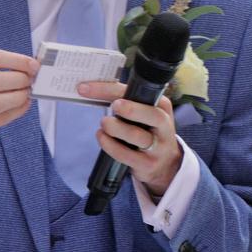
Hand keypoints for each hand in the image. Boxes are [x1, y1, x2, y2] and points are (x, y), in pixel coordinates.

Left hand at [78, 80, 182, 196]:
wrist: (165, 164)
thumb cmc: (147, 131)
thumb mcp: (144, 113)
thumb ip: (125, 100)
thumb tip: (91, 90)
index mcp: (162, 106)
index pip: (140, 92)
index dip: (111, 89)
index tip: (86, 88)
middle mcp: (164, 126)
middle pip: (152, 115)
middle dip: (130, 109)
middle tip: (113, 106)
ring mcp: (158, 147)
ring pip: (135, 135)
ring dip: (114, 128)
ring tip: (104, 124)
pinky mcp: (147, 164)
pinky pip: (125, 154)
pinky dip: (109, 145)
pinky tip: (102, 137)